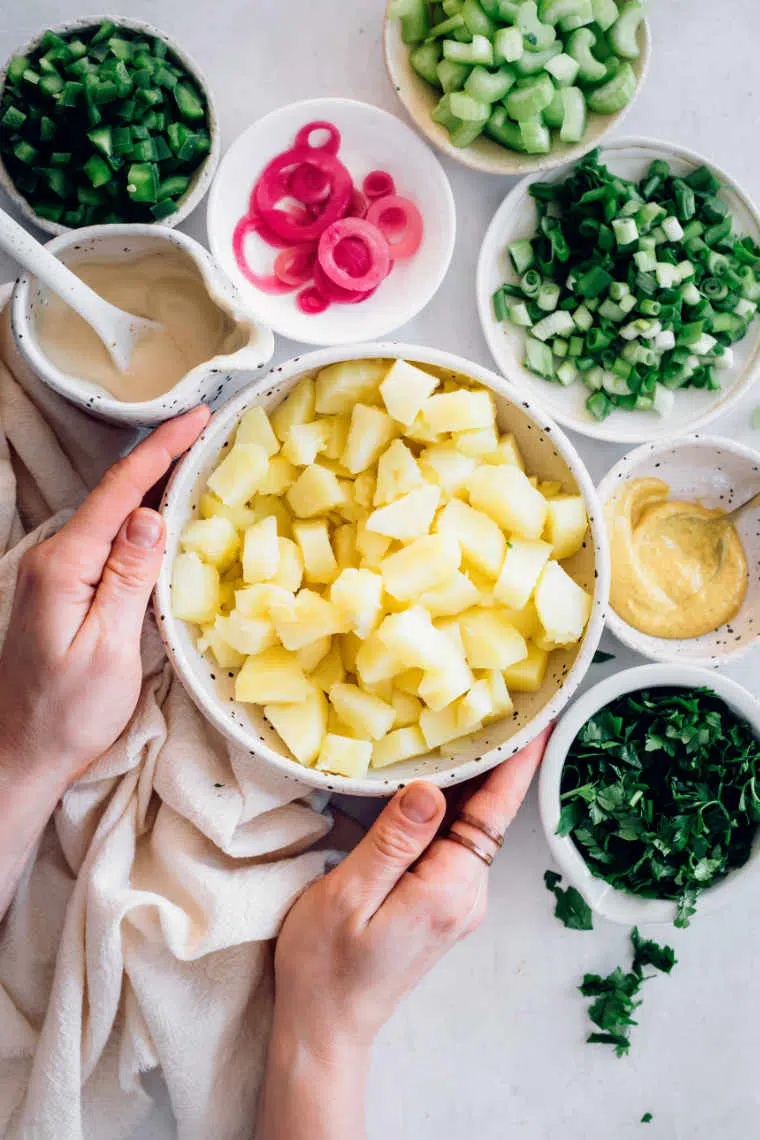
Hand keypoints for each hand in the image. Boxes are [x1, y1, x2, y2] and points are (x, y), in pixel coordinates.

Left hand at [0, 405, 208, 792]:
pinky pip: (107, 541)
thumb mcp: (109, 647)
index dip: (160, 450)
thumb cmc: (68, 712)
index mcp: (65, 565)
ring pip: (111, 515)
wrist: (23, 753)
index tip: (197, 417)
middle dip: (160, 456)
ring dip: (153, 486)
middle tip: (207, 430)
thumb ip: (128, 578)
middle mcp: (55, 559)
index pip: (119, 492)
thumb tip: (151, 516)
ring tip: (197, 463)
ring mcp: (57, 574)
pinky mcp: (65, 591)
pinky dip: (140, 520)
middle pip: (113, 493)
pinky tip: (165, 517)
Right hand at [256, 730, 548, 1139]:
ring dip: (465, 782)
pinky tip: (427, 783)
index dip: (518, 764)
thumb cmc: (325, 967)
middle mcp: (466, 895)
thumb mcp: (348, 895)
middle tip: (486, 702)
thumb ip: (393, 841)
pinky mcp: (441, 905)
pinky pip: (451, 846)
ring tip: (456, 729)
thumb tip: (430, 789)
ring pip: (469, 828)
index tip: (539, 721)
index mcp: (448, 889)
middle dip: (490, 760)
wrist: (325, 1029)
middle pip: (486, 815)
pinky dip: (446, 809)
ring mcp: (457, 903)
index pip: (494, 813)